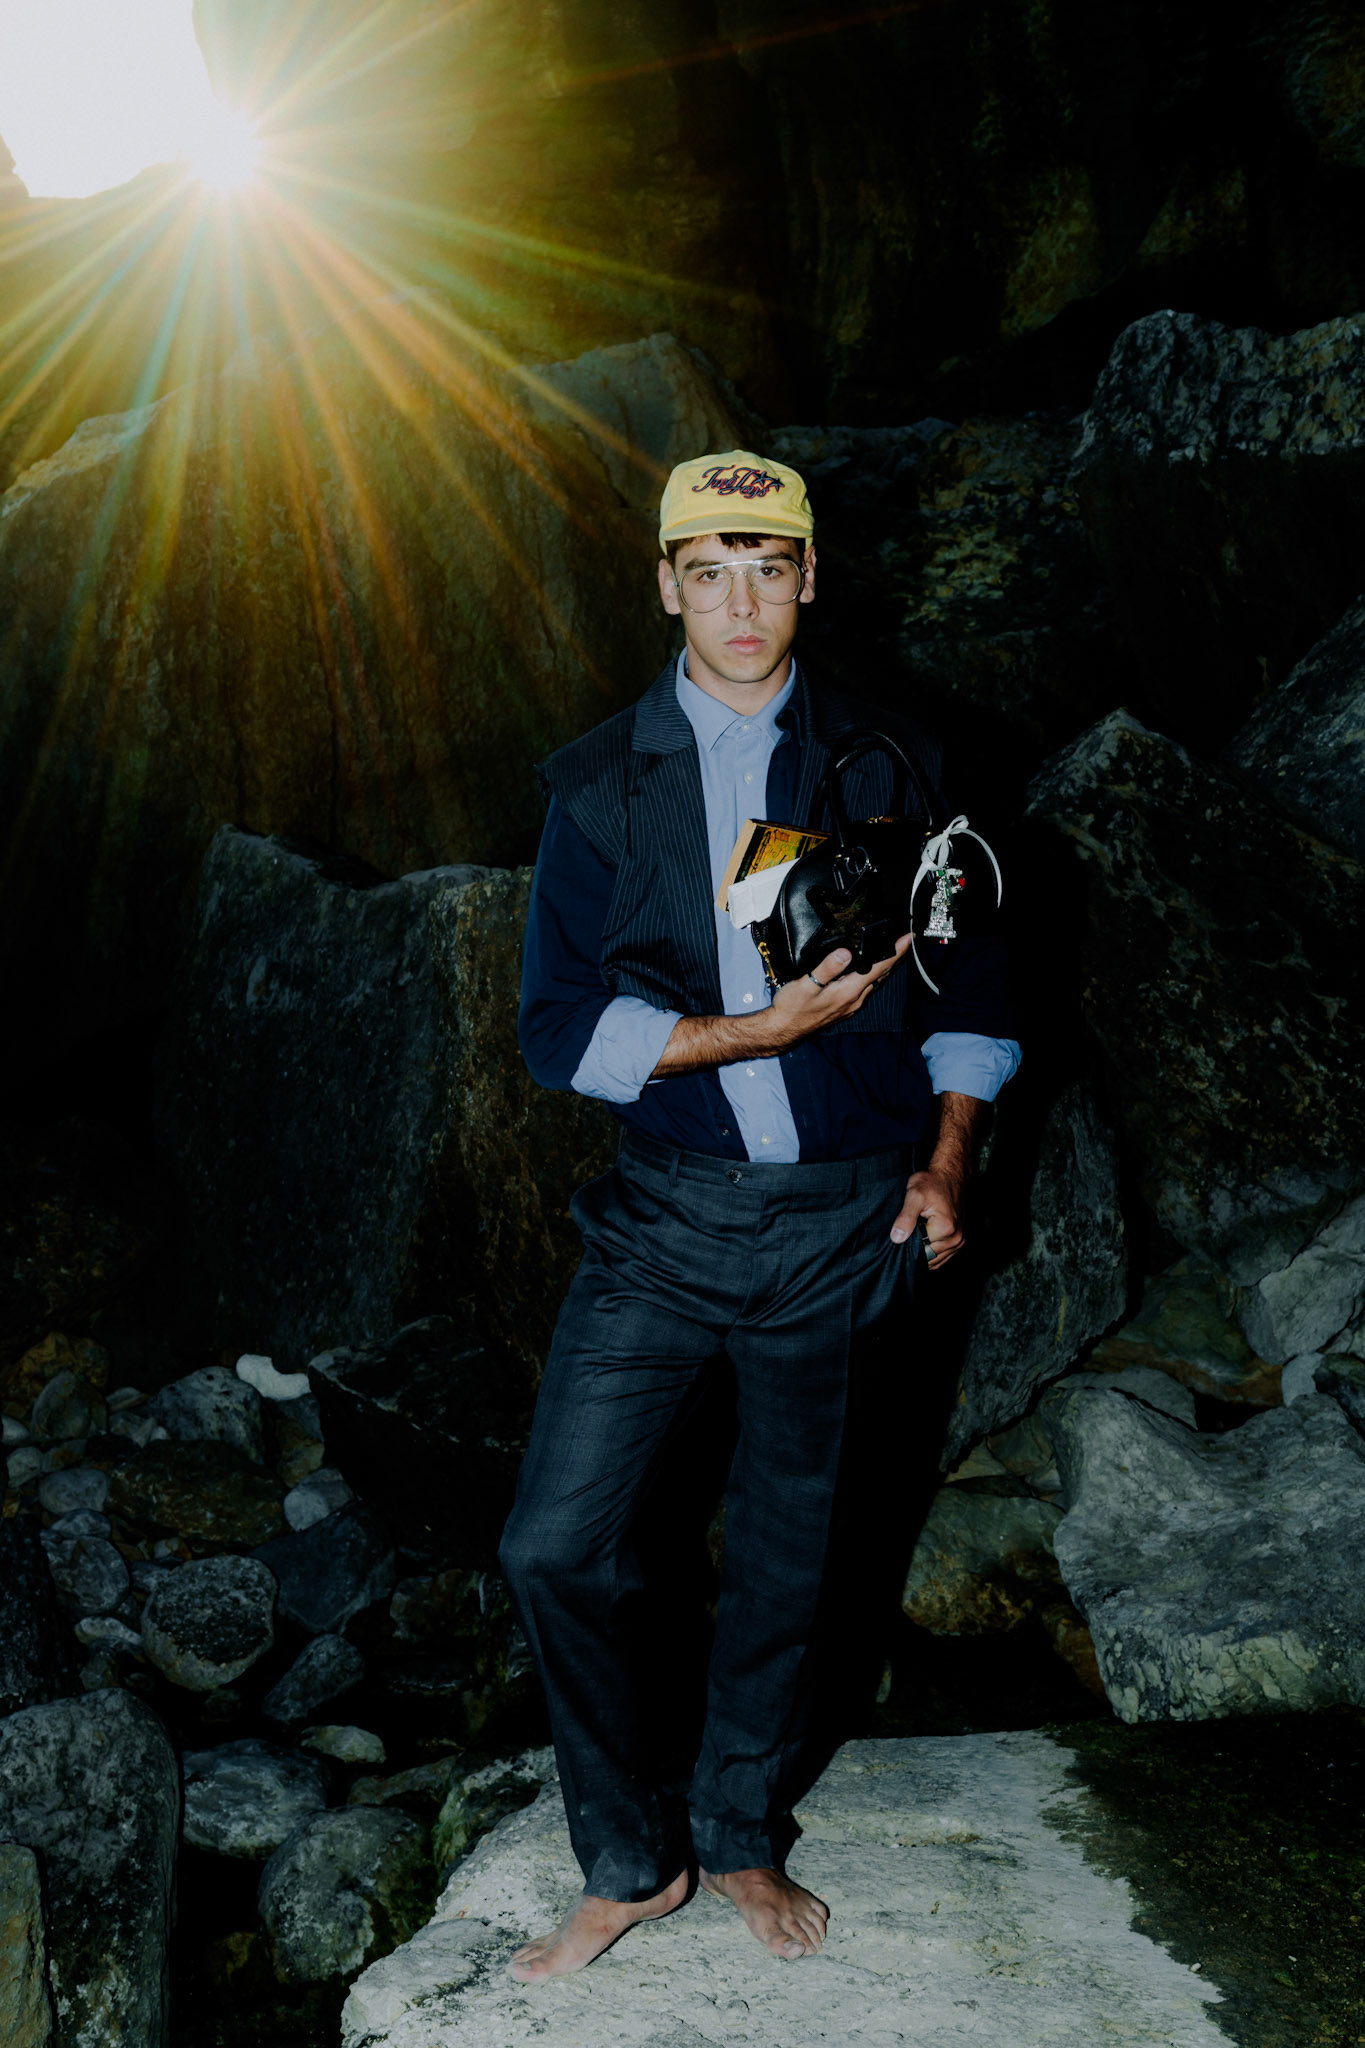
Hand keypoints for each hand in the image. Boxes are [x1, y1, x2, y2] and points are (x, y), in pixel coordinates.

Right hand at [767, 933, 911, 1049]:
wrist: (783, 1028)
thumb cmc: (793, 1008)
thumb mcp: (808, 984)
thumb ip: (828, 967)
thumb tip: (846, 952)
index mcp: (849, 991)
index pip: (880, 968)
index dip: (896, 952)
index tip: (908, 938)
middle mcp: (855, 999)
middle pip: (882, 975)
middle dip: (895, 957)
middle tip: (903, 940)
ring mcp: (851, 1005)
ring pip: (875, 982)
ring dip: (884, 967)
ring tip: (891, 952)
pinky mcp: (845, 1007)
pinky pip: (865, 988)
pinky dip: (872, 976)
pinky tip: (868, 970)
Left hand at [890, 1167, 965, 1269]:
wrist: (949, 1175)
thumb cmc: (932, 1182)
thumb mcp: (914, 1195)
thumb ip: (905, 1218)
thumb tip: (896, 1238)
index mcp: (945, 1229)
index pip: (921, 1250)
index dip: (907, 1245)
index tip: (901, 1235)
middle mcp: (956, 1238)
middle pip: (929, 1257)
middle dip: (916, 1250)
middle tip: (906, 1234)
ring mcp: (960, 1241)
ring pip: (936, 1260)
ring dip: (924, 1253)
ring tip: (915, 1236)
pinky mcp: (959, 1240)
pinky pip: (943, 1256)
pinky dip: (932, 1252)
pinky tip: (923, 1241)